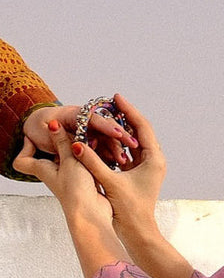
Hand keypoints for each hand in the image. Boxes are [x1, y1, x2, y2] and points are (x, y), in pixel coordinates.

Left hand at [13, 124, 113, 230]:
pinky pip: (85, 163)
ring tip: (91, 139)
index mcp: (43, 168)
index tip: (36, 135)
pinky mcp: (84, 180)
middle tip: (72, 129)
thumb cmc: (76, 191)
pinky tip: (101, 152)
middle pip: (53, 153)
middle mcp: (54, 172)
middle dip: (62, 140)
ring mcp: (69, 176)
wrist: (91, 214)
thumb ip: (62, 141)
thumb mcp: (69, 160)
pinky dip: (90, 157)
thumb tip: (52, 124)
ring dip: (80, 148)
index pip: (23, 160)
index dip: (26, 146)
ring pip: (72, 156)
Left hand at [23, 104, 137, 168]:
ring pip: (106, 138)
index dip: (106, 126)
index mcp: (74, 114)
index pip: (93, 119)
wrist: (36, 129)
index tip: (117, 134)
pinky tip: (118, 163)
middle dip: (120, 136)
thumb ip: (62, 139)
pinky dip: (110, 154)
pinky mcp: (90, 141)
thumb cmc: (39, 129)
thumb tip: (79, 144)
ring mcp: (88, 130)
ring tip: (125, 160)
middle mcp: (84, 120)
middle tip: (132, 144)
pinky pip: (103, 147)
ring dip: (116, 148)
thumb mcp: (45, 134)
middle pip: (105, 127)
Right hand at [69, 94, 166, 247]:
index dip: (128, 110)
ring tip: (107, 113)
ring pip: (134, 141)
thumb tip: (75, 144)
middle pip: (140, 131)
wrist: (138, 232)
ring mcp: (148, 167)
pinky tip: (106, 135)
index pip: (142, 126)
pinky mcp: (140, 174)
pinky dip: (118, 143)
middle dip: (125, 116)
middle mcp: (154, 160)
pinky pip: (129, 152)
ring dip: (121, 129)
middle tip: (111, 101)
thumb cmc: (128, 209)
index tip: (116, 97)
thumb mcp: (109, 182)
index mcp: (154, 159)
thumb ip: (92, 162)